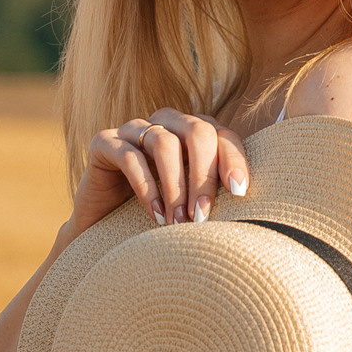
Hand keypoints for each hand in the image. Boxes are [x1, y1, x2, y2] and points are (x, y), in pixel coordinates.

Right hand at [71, 108, 251, 236]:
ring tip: (178, 223)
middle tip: (203, 217)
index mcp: (192, 131)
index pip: (223, 135)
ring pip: (164, 144)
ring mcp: (133, 129)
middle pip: (196, 132)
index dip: (234, 160)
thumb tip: (250, 205)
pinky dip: (147, 188)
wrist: (102, 229)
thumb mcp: (191, 205)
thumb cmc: (156, 217)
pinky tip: (156, 216)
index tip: (239, 194)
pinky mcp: (103, 142)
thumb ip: (216, 196)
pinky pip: (129, 157)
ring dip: (176, 187)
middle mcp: (165, 122)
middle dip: (203, 176)